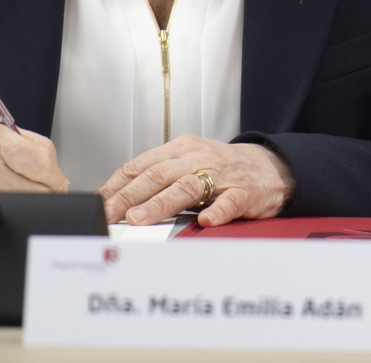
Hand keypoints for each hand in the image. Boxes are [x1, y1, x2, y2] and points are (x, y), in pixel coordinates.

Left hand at [102, 135, 295, 226]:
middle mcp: (198, 159)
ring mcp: (222, 176)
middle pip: (158, 175)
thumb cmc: (224, 169)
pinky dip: (217, 211)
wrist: (272, 166)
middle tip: (110, 215)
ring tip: (140, 219)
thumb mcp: (188, 163)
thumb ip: (158, 178)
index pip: (141, 165)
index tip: (98, 203)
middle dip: (130, 196)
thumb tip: (116, 200)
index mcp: (182, 149)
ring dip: (161, 204)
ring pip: (187, 187)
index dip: (117, 185)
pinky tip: (206, 221)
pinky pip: (229, 202)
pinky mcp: (245, 192)